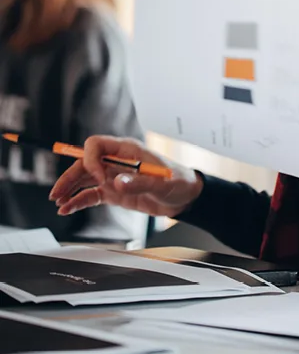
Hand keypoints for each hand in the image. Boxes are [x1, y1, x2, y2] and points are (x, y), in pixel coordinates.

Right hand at [49, 136, 202, 218]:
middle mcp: (117, 161)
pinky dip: (79, 200)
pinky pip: (92, 194)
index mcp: (128, 150)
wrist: (186, 197)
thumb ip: (138, 182)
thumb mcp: (162, 182)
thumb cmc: (178, 182)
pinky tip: (68, 208)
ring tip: (58, 201)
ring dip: (70, 189)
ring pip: (85, 179)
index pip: (97, 145)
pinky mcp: (115, 192)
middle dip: (70, 176)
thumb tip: (116, 183)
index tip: (99, 177)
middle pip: (85, 164)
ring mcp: (114, 177)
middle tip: (57, 192)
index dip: (92, 160)